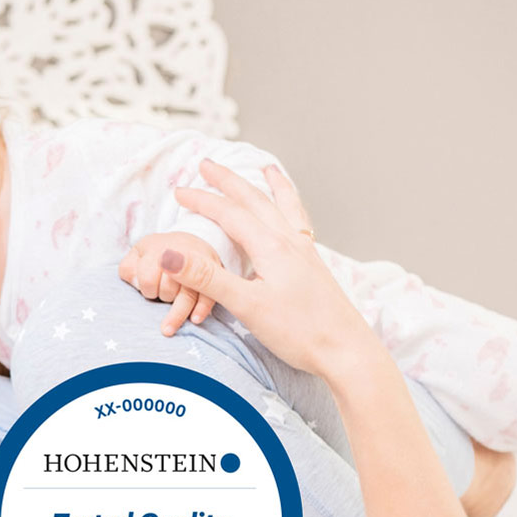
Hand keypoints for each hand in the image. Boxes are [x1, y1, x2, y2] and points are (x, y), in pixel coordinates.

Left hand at [119, 231, 218, 335]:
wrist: (187, 243)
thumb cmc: (155, 254)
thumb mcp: (136, 255)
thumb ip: (128, 269)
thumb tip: (138, 283)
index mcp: (157, 248)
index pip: (147, 277)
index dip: (145, 289)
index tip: (147, 289)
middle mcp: (180, 253)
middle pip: (168, 287)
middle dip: (162, 296)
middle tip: (161, 293)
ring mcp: (200, 263)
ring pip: (187, 294)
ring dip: (177, 314)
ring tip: (167, 330)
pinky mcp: (215, 273)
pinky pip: (209, 295)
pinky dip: (202, 308)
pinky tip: (195, 320)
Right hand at [160, 160, 374, 378]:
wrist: (346, 351)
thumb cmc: (299, 332)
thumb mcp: (246, 305)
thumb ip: (207, 277)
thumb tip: (170, 254)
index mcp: (271, 248)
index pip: (229, 214)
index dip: (202, 201)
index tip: (178, 192)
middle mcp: (290, 242)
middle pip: (256, 201)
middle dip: (229, 182)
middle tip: (207, 165)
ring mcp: (305, 252)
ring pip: (283, 207)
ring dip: (269, 186)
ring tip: (266, 169)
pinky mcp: (314, 266)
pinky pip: (299, 224)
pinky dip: (292, 208)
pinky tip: (291, 215)